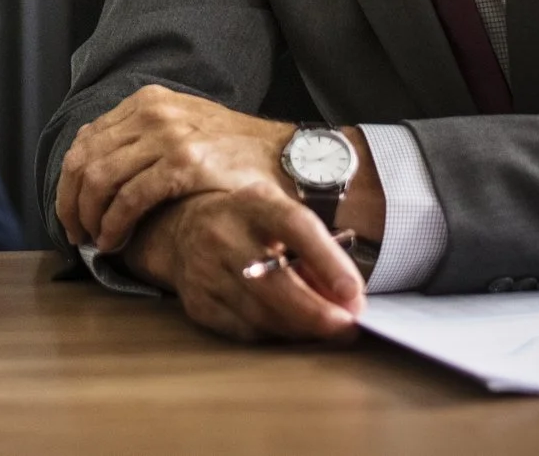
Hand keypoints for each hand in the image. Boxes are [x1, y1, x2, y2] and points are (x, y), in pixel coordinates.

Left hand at [56, 85, 293, 253]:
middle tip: (75, 233)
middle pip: (84, 159)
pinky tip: (114, 240)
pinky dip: (113, 223)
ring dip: (89, 216)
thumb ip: (143, 142)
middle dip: (70, 202)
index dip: (69, 181)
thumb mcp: (184, 130)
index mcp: (147, 102)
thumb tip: (99, 173)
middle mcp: (152, 112)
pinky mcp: (183, 163)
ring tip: (94, 240)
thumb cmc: (237, 153)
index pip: (86, 140)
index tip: (70, 211)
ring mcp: (167, 135)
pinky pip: (128, 197)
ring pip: (99, 179)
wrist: (289, 159)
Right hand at [124, 189, 363, 342]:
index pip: (295, 228)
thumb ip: (317, 252)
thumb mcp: (284, 218)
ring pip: (262, 315)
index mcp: (255, 204)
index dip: (328, 262)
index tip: (353, 293)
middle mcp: (223, 233)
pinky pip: (246, 331)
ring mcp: (205, 270)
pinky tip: (290, 326)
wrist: (185, 227)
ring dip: (302, 328)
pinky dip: (276, 334)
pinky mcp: (197, 302)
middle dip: (317, 313)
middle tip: (348, 326)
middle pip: (274, 283)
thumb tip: (349, 302)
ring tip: (327, 327)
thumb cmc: (252, 224)